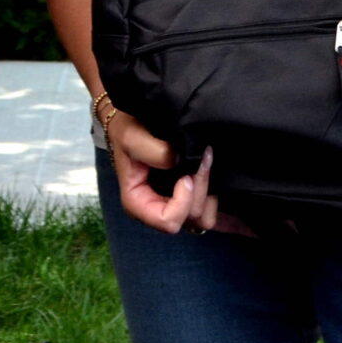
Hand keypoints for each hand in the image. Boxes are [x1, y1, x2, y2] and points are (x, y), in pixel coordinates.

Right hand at [106, 111, 227, 234]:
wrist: (134, 120)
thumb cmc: (128, 131)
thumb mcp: (131, 137)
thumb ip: (153, 152)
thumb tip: (178, 162)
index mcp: (138, 204)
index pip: (168, 222)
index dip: (182, 201)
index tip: (185, 175)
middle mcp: (157, 210)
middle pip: (191, 217)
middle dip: (200, 188)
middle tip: (201, 157)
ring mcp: (174, 206)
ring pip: (204, 217)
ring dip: (209, 189)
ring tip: (204, 161)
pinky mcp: (188, 198)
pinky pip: (211, 209)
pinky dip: (213, 190)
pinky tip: (206, 168)